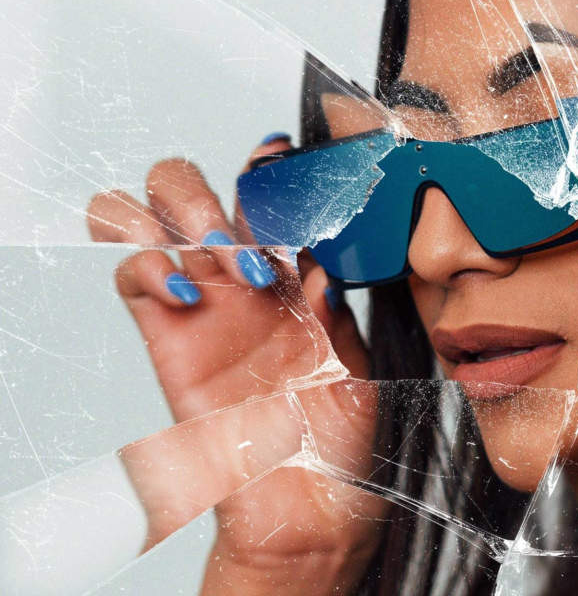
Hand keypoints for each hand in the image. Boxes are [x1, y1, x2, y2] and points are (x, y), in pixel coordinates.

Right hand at [86, 136, 387, 594]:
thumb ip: (339, 306)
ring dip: (176, 213)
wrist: (313, 506)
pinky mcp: (167, 341)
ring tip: (225, 252)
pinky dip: (149, 262)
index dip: (266, 167)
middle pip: (189, 189)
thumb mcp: (358, 359)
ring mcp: (200, 305)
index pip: (262, 196)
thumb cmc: (339, 434)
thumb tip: (324, 261)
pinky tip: (193, 288)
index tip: (288, 160)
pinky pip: (131, 276)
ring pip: (141, 216)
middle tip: (254, 230)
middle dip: (212, 187)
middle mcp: (239, 280)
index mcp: (292, 274)